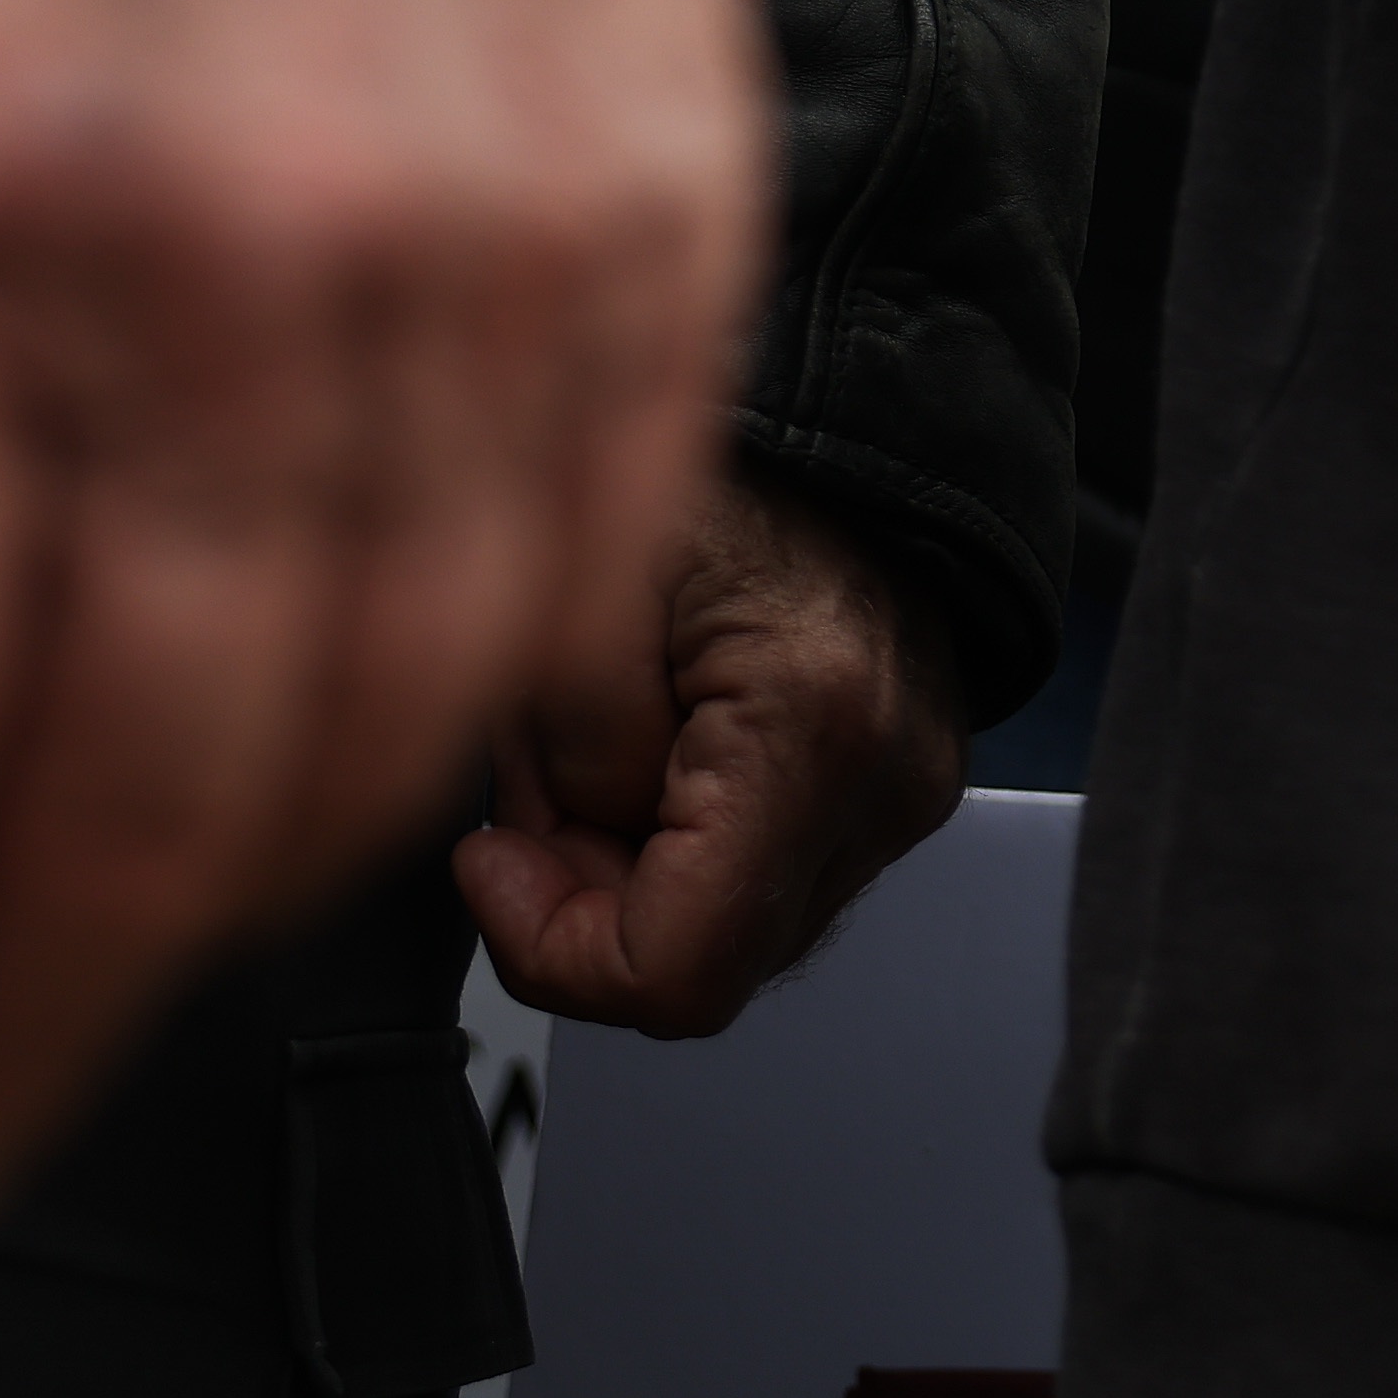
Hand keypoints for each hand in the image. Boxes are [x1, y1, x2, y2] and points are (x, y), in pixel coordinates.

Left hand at [453, 474, 964, 1034]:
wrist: (858, 427)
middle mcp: (885, 788)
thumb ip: (567, 748)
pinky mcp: (898, 799)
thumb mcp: (595, 583)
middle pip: (698, 964)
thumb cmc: (736, 480)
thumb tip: (538, 867)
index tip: (491, 862)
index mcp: (812, 729)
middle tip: (533, 780)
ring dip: (630, 872)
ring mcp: (905, 802)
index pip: (675, 971)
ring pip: (727, 934)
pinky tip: (658, 751)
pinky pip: (764, 883)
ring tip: (595, 746)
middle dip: (581, 898)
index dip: (551, 948)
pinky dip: (685, 844)